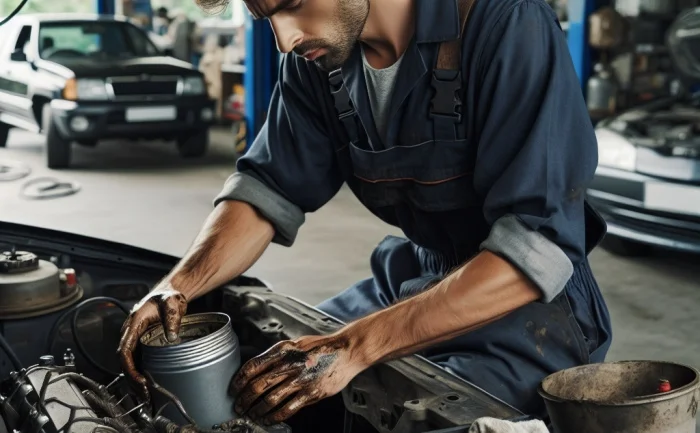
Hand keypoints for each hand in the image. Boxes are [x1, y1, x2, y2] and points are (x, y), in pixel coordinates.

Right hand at [117, 283, 186, 400]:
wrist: (168, 293)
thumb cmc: (167, 297)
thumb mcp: (171, 303)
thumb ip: (172, 318)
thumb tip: (172, 337)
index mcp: (133, 324)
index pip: (124, 350)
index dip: (130, 368)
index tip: (140, 379)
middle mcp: (130, 333)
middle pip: (124, 360)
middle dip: (132, 379)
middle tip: (144, 393)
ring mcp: (134, 338)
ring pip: (128, 363)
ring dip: (134, 379)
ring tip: (145, 394)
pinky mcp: (141, 343)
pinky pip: (136, 360)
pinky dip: (139, 373)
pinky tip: (146, 385)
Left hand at [230, 334, 366, 424]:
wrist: (346, 351)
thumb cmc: (321, 347)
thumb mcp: (295, 344)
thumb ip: (277, 355)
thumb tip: (258, 368)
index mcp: (282, 351)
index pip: (252, 367)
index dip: (239, 381)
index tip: (234, 389)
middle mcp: (289, 365)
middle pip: (257, 386)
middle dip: (244, 399)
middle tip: (239, 406)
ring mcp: (299, 380)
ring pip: (269, 400)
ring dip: (256, 410)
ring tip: (252, 415)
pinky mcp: (310, 394)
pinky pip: (286, 409)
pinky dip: (273, 417)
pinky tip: (268, 419)